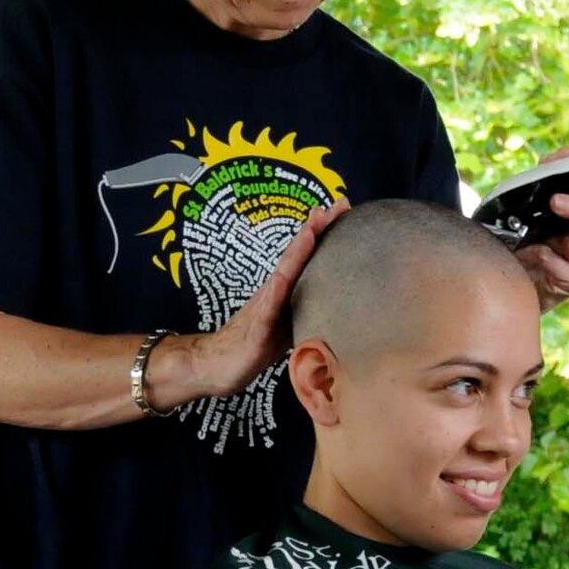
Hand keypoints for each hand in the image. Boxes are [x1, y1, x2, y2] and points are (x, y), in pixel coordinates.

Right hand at [167, 198, 350, 400]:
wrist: (219, 365)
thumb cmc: (258, 342)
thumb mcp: (294, 321)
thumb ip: (315, 307)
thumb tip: (349, 301)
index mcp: (288, 289)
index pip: (309, 255)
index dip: (326, 231)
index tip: (345, 206)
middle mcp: (276, 291)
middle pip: (298, 254)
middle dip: (316, 228)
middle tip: (336, 204)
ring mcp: (264, 308)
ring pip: (283, 274)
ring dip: (297, 251)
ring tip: (312, 229)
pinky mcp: (256, 331)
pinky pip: (266, 310)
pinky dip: (275, 293)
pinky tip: (282, 278)